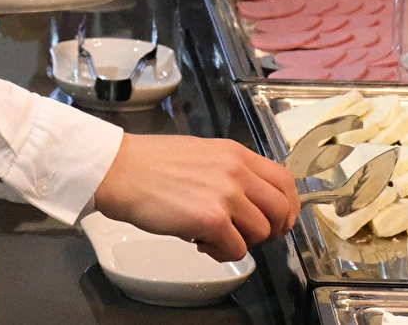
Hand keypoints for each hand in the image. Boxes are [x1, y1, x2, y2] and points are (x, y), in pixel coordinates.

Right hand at [94, 133, 299, 261]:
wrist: (119, 170)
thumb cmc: (149, 164)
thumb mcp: (201, 153)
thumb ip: (229, 172)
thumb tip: (246, 199)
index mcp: (236, 154)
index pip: (284, 180)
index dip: (288, 206)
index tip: (279, 219)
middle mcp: (237, 171)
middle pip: (281, 209)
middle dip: (272, 230)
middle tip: (250, 236)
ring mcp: (226, 195)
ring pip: (260, 232)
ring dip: (242, 241)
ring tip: (214, 236)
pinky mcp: (211, 220)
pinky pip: (236, 249)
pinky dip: (222, 253)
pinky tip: (201, 243)